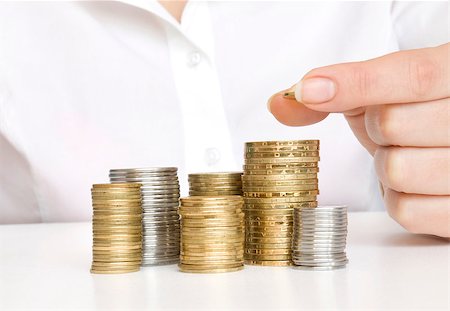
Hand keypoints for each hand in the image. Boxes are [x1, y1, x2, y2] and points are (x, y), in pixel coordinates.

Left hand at [268, 43, 449, 237]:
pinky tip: (412, 183)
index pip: (412, 76)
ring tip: (404, 155)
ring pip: (398, 171)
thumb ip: (334, 90)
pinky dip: (395, 199)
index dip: (358, 83)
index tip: (310, 91)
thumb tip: (282, 103)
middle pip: (393, 126)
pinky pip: (406, 211)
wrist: (447, 144)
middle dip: (375, 130)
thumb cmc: (412, 114)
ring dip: (384, 167)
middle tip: (392, 130)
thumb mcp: (379, 93)